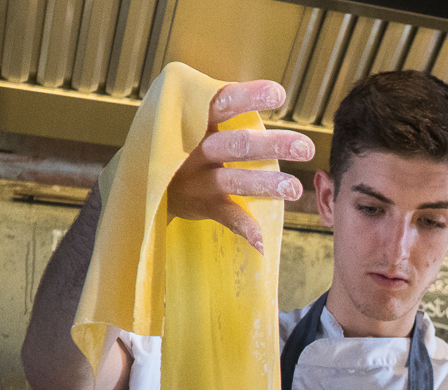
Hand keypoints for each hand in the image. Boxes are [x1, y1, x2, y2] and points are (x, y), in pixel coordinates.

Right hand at [168, 80, 315, 253]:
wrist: (141, 180)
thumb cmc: (179, 141)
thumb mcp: (188, 118)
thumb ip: (222, 107)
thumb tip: (273, 91)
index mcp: (194, 121)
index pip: (221, 103)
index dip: (248, 97)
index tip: (278, 94)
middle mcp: (195, 150)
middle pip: (235, 145)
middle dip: (272, 146)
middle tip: (306, 147)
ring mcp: (198, 180)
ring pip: (233, 181)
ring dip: (265, 184)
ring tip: (294, 188)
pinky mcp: (202, 205)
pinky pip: (226, 217)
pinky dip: (245, 228)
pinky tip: (262, 240)